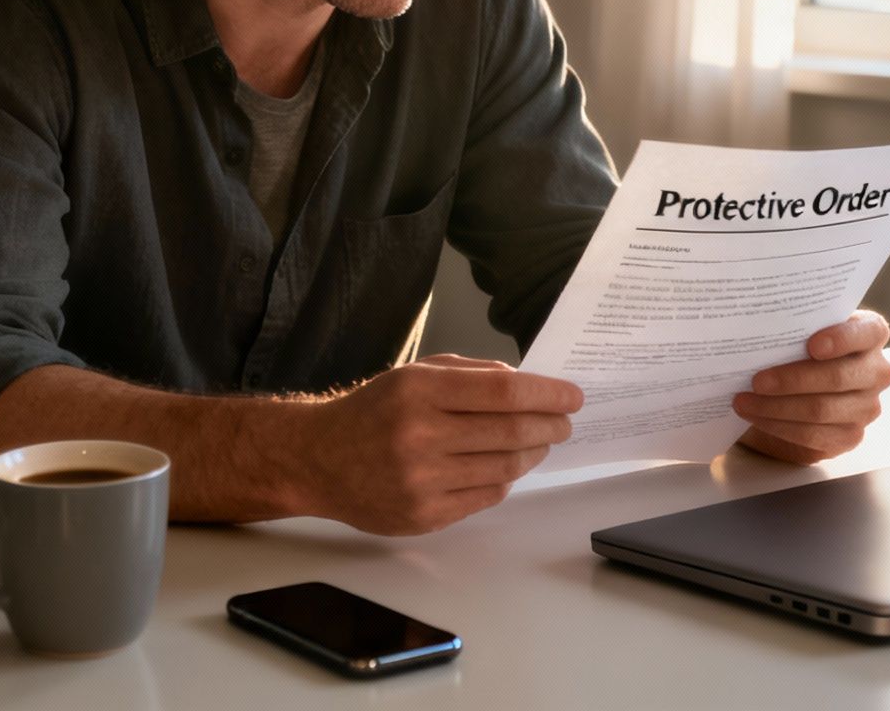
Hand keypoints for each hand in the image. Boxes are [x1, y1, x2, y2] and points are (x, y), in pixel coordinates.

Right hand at [291, 354, 582, 534]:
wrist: (318, 460)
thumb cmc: (373, 412)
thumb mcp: (413, 374)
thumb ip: (469, 374)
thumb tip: (526, 382)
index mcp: (419, 391)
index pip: (502, 391)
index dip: (546, 393)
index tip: (572, 396)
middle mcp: (419, 435)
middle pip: (510, 432)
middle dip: (550, 426)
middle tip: (565, 423)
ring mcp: (421, 480)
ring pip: (504, 468)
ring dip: (533, 454)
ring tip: (540, 443)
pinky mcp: (423, 515)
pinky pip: (485, 497)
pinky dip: (505, 479)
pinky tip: (506, 466)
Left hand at [732, 310, 889, 463]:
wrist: (798, 389)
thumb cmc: (799, 349)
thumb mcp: (802, 331)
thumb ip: (795, 325)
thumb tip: (759, 324)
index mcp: (871, 334)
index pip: (868, 332)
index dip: (842, 338)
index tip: (812, 345)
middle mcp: (877, 371)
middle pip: (837, 377)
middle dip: (792, 380)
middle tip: (757, 380)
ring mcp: (867, 406)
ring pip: (821, 409)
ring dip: (776, 407)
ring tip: (744, 401)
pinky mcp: (851, 435)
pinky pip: (813, 434)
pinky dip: (779, 426)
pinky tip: (756, 416)